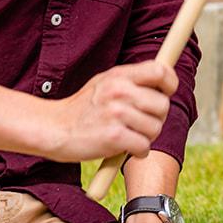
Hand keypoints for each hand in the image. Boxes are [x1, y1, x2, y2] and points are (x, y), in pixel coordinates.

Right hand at [43, 60, 176, 162]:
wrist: (53, 129)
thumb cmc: (83, 108)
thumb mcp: (104, 82)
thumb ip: (131, 80)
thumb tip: (165, 78)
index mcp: (119, 76)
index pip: (160, 71)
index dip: (169, 83)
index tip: (166, 93)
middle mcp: (119, 91)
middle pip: (162, 105)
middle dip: (156, 118)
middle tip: (140, 123)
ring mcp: (116, 113)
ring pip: (155, 128)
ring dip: (146, 137)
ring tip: (129, 135)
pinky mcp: (114, 137)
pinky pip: (144, 146)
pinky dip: (138, 151)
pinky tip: (124, 148)